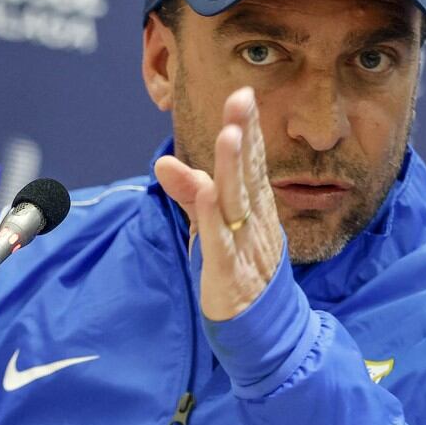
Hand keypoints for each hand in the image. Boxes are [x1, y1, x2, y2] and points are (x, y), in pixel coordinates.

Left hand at [155, 87, 283, 320]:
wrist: (263, 329)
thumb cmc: (239, 271)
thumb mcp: (211, 226)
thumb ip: (189, 194)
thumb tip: (162, 163)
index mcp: (253, 208)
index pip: (250, 162)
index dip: (247, 129)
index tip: (243, 95)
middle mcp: (254, 221)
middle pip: (248, 173)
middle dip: (245, 136)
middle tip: (242, 100)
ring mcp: (245, 246)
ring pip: (238, 202)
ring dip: (233, 169)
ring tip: (229, 136)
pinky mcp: (231, 274)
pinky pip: (223, 244)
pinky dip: (214, 220)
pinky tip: (209, 195)